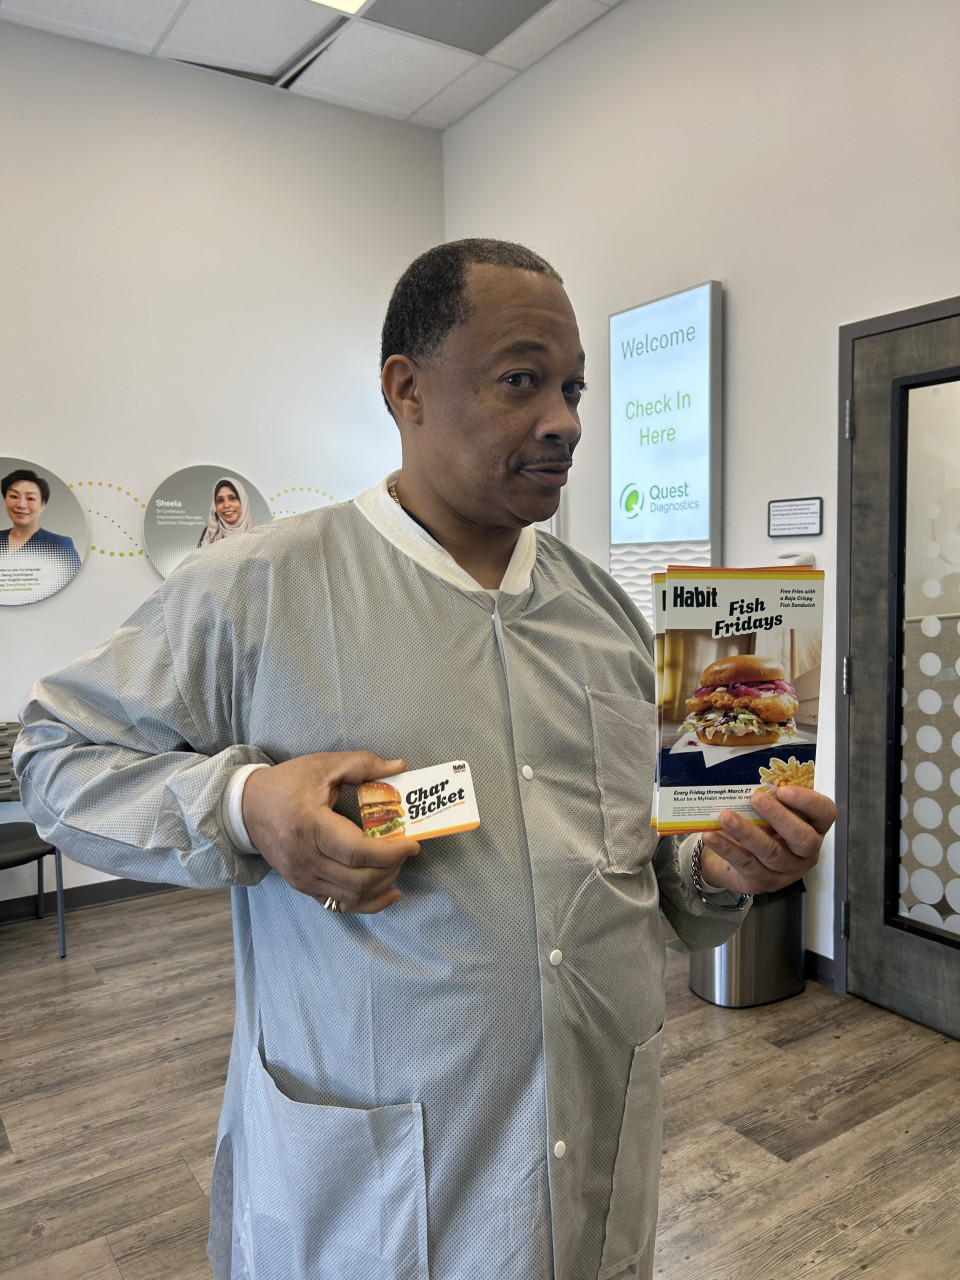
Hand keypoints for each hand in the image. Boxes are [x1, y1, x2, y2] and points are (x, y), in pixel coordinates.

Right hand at [241, 752, 418, 912]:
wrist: (247, 808)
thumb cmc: (286, 784)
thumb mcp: (323, 765)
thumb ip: (362, 764)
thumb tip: (398, 767)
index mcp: (311, 826)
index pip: (357, 852)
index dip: (390, 852)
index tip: (412, 844)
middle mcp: (305, 859)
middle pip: (358, 879)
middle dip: (391, 868)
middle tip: (405, 850)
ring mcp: (302, 878)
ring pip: (351, 897)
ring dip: (382, 885)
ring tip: (396, 865)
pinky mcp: (303, 887)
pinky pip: (339, 905)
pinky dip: (367, 904)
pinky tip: (388, 894)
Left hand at [699, 786, 836, 896]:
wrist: (731, 857)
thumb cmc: (757, 826)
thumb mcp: (767, 811)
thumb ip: (768, 796)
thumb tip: (748, 775)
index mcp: (813, 827)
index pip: (825, 813)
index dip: (808, 801)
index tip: (783, 789)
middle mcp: (805, 852)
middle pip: (802, 838)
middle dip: (779, 817)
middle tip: (756, 798)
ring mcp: (786, 871)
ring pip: (771, 853)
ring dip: (747, 833)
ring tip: (726, 817)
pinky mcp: (762, 882)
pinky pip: (746, 865)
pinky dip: (727, 848)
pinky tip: (712, 836)